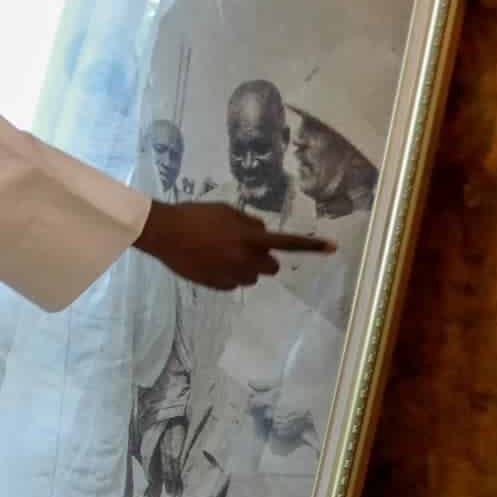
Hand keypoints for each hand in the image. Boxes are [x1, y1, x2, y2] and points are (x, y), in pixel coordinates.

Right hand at [132, 201, 330, 290]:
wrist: (164, 232)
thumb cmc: (195, 215)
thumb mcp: (226, 211)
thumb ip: (248, 222)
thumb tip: (260, 232)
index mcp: (249, 237)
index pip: (287, 243)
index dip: (311, 246)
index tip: (332, 248)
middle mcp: (244, 259)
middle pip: (271, 267)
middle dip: (264, 258)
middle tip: (246, 247)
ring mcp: (230, 275)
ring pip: (252, 277)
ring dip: (245, 267)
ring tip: (222, 253)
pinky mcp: (216, 285)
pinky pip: (232, 284)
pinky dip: (227, 275)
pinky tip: (210, 262)